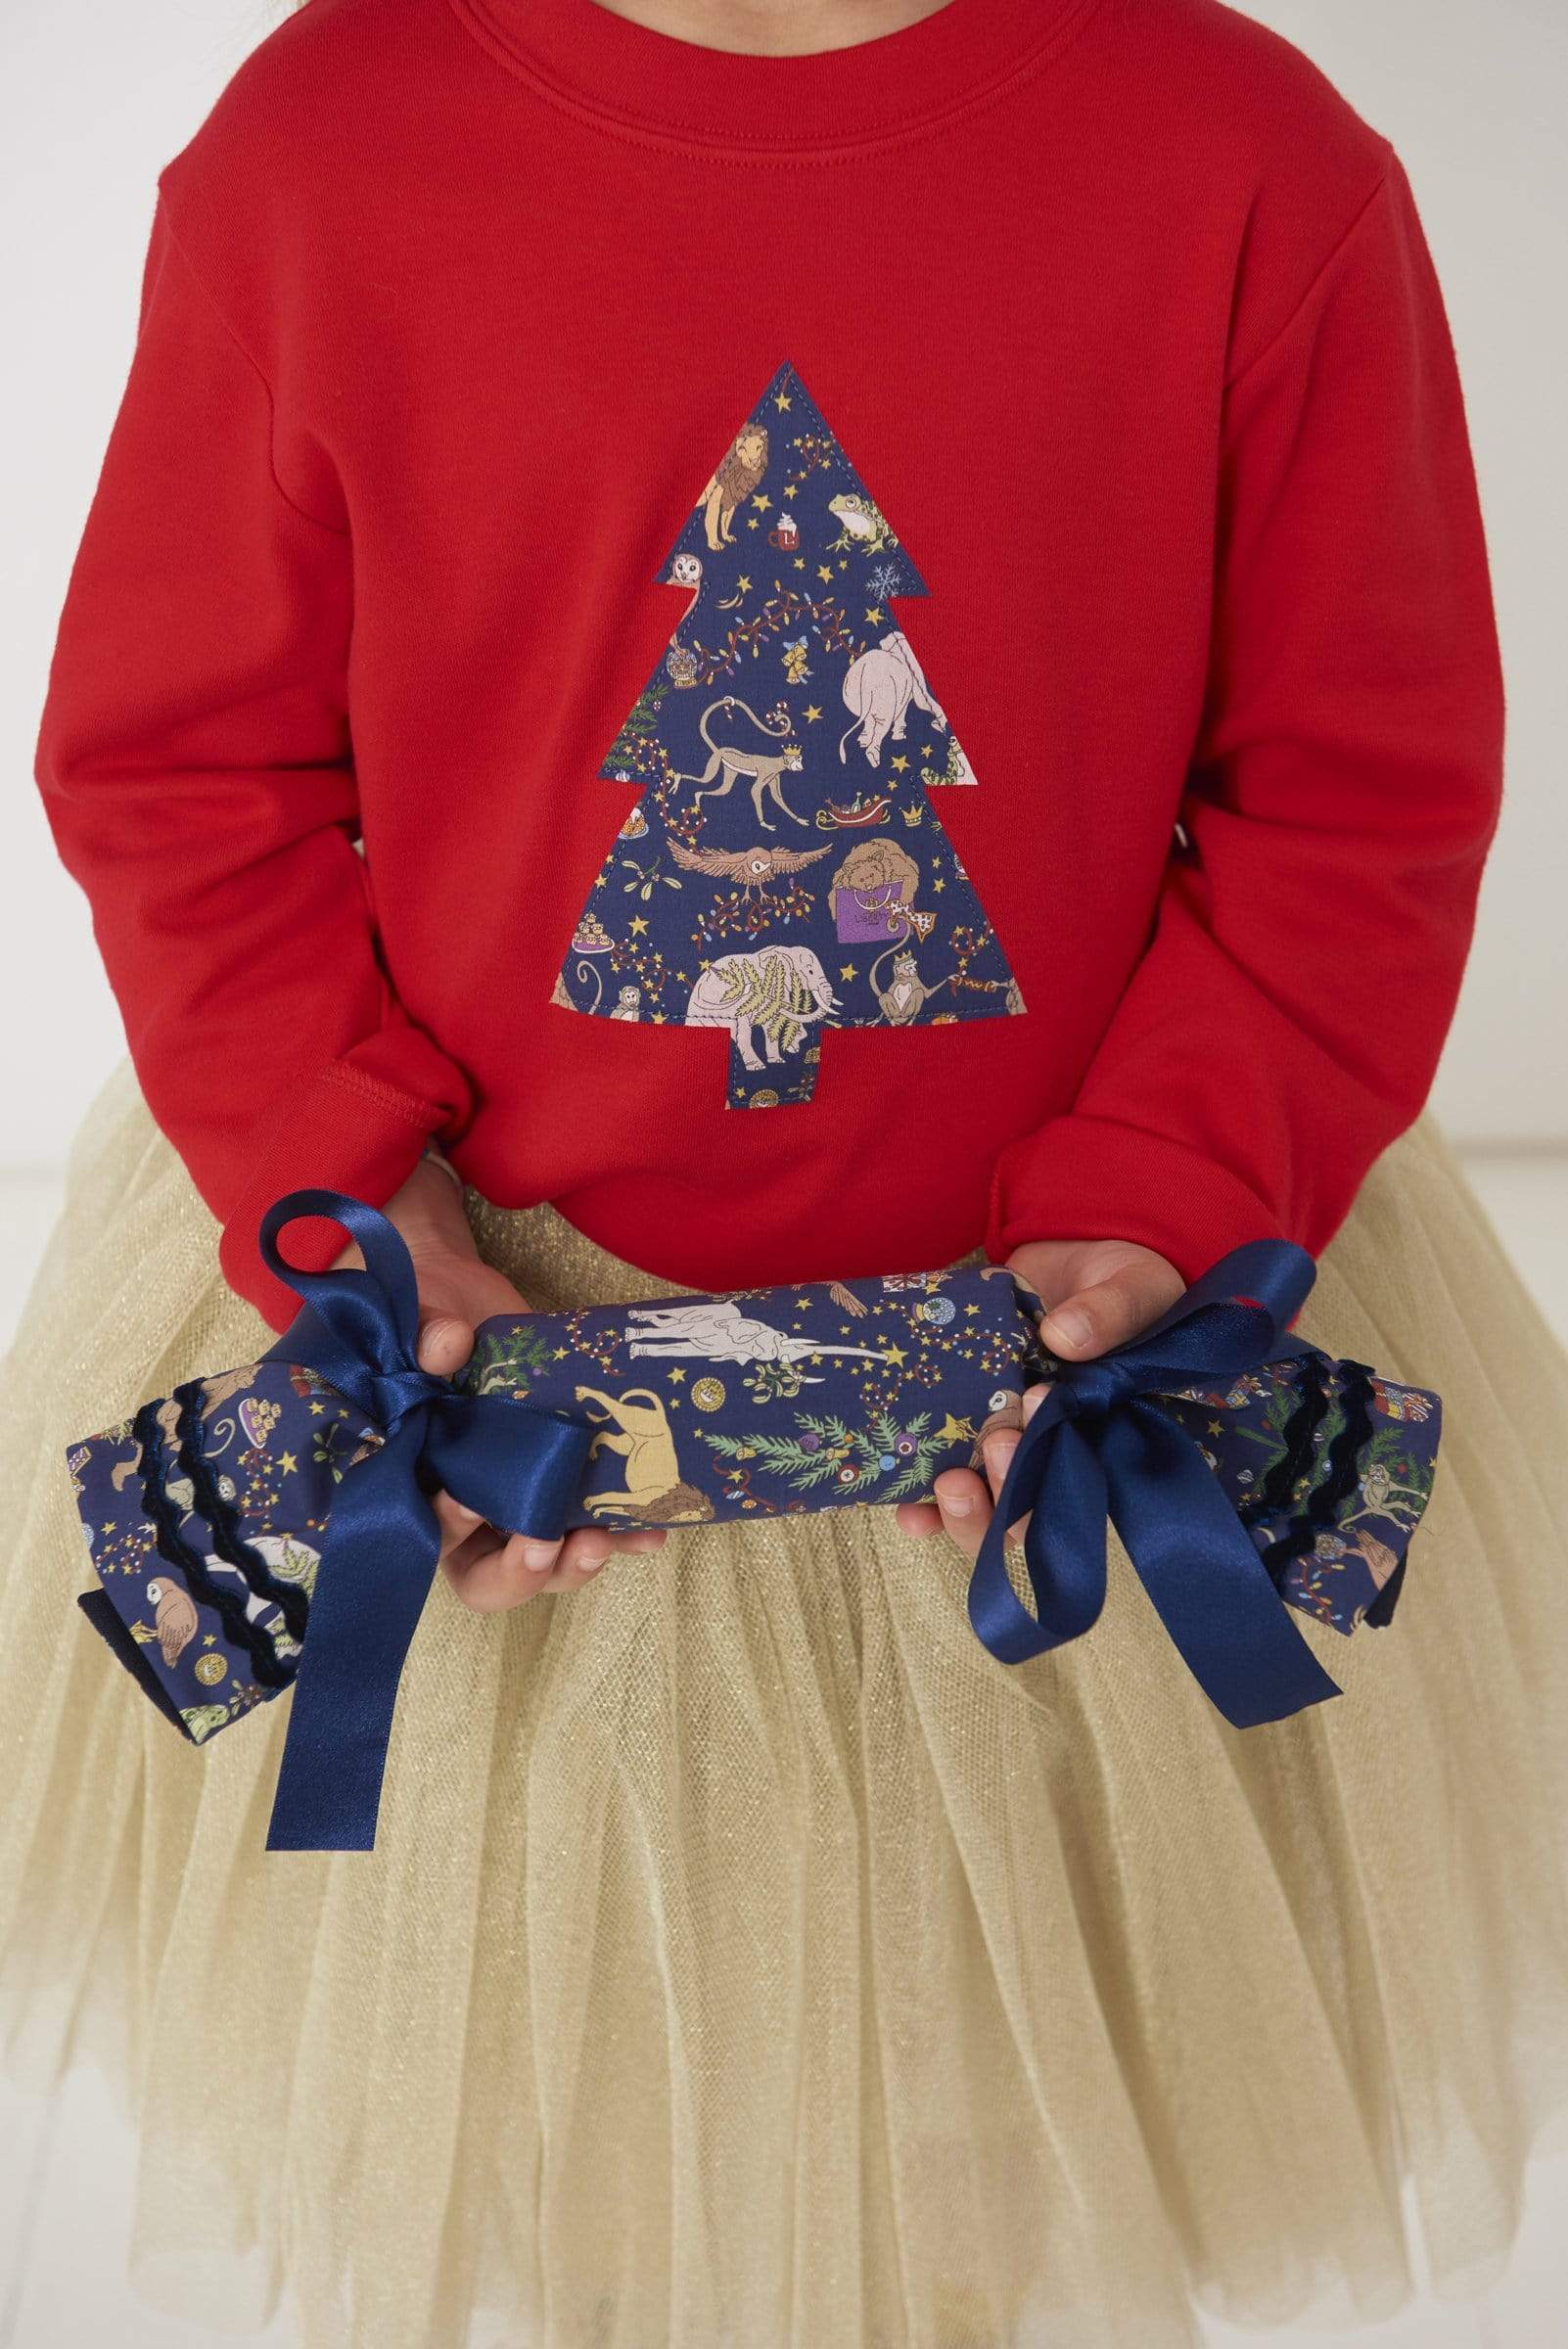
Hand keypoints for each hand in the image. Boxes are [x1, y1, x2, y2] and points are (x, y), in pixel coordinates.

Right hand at [345, 1157, 667, 1607]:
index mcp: (414, 1481)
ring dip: (573, 1562)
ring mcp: (516, 1502)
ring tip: (600, 1539)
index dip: (445, 1527)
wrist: (465, 1301)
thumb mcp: (420, 1316)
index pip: (424, 1530)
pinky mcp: (560, 1485)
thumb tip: (448, 1342)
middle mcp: (465, 1508)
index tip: (466, 1500)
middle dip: (518, 1572)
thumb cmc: (427, 1318)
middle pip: (486, 1576)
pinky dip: (622, 1532)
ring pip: (544, 1561)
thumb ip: (425, 1335)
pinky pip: (593, 1524)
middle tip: (543, 1544)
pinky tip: (650, 1529)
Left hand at [894, 1237, 1183, 1556]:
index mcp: (1101, 1435)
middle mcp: (1051, 1450)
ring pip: (983, 1506)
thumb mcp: (1132, 1286)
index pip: (1082, 1493)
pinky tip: (903, 1505)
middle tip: (999, 1444)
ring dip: (962, 1509)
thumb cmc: (1120, 1279)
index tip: (1038, 1423)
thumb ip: (1110, 1312)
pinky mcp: (963, 1417)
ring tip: (946, 1483)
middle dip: (1005, 1499)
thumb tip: (1064, 1337)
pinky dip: (918, 1493)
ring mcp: (1004, 1437)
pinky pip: (939, 1467)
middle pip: (1027, 1516)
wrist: (1074, 1253)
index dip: (1056, 1488)